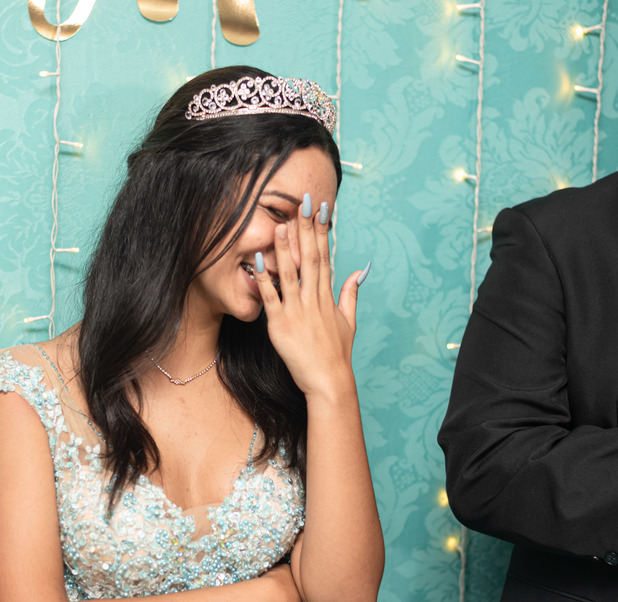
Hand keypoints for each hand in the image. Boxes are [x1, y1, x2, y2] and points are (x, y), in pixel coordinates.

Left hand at [252, 193, 365, 399]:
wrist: (329, 381)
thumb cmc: (337, 355)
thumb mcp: (349, 321)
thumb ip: (351, 293)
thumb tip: (360, 269)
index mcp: (327, 297)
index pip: (325, 257)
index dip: (322, 232)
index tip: (321, 210)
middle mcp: (313, 300)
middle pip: (311, 258)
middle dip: (307, 230)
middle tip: (303, 204)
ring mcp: (297, 312)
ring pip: (291, 274)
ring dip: (286, 248)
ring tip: (281, 225)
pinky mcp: (281, 326)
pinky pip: (271, 298)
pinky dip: (264, 279)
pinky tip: (258, 261)